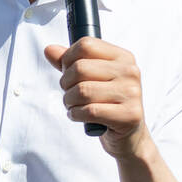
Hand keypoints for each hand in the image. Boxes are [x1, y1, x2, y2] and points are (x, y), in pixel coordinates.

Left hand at [45, 38, 149, 159]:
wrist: (128, 136)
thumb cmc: (106, 104)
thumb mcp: (90, 80)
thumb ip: (69, 63)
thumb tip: (49, 50)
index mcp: (123, 57)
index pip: (86, 45)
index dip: (67, 59)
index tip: (67, 73)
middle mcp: (130, 72)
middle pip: (80, 68)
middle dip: (66, 84)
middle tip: (69, 94)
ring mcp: (132, 93)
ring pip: (82, 91)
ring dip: (68, 101)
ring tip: (73, 106)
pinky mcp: (130, 115)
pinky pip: (89, 111)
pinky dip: (75, 114)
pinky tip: (77, 116)